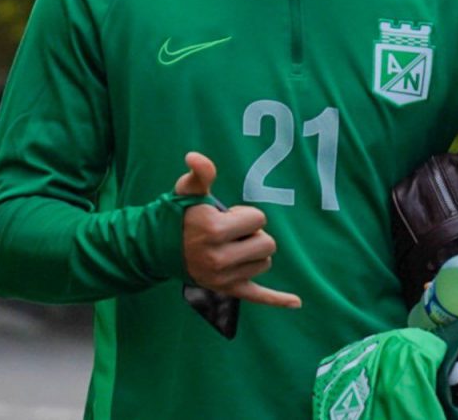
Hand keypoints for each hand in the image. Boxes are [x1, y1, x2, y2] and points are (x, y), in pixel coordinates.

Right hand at [175, 151, 301, 308]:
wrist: (161, 248)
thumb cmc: (180, 215)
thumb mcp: (188, 190)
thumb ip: (200, 173)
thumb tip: (195, 156)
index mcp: (214, 230)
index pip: (258, 219)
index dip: (244, 215)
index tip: (225, 217)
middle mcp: (220, 257)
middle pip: (267, 244)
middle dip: (253, 234)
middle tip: (230, 233)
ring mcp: (224, 278)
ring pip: (265, 263)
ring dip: (254, 254)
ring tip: (230, 248)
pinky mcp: (227, 290)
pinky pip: (258, 296)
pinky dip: (277, 299)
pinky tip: (296, 302)